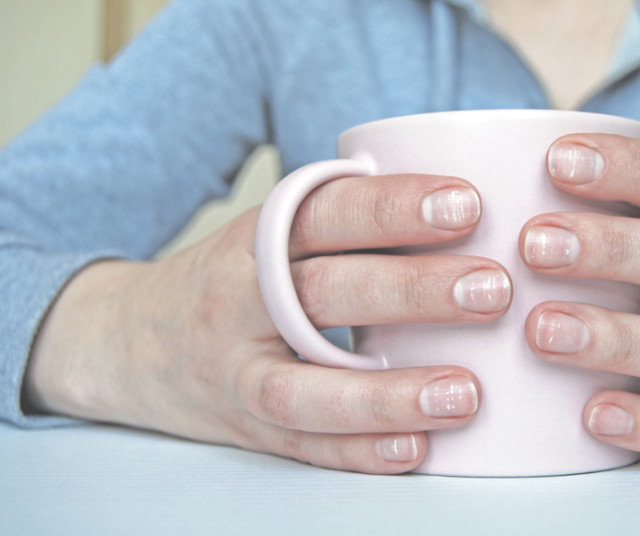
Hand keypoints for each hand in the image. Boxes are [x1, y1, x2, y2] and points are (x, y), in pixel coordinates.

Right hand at [24, 174, 511, 473]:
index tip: (468, 204)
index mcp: (257, 239)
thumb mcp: (271, 235)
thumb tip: (471, 207)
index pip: (327, 213)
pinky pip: (302, 447)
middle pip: (324, 293)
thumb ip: (345, 224)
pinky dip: (358, 452)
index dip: (394, 207)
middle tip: (492, 288)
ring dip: (387, 394)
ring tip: (465, 393)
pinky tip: (416, 449)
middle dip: (410, 290)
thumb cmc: (235, 279)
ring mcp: (237, 372)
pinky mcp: (245, 429)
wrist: (130, 341)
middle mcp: (240, 301)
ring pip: (306, 389)